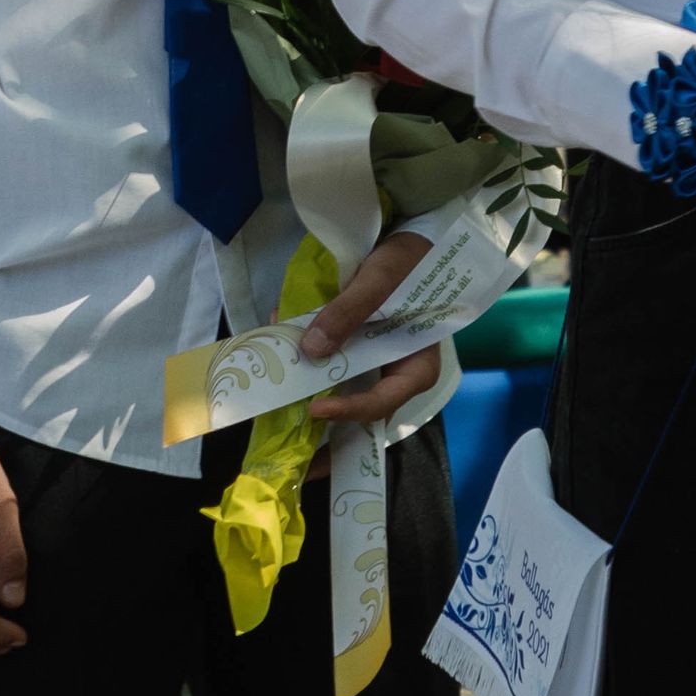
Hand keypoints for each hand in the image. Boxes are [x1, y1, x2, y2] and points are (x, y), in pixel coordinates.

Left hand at [296, 224, 444, 446]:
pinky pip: (332, 368)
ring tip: (279, 423)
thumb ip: (347, 313)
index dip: (350, 410)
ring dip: (311, 400)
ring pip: (343, 394)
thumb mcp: (379, 280)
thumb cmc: (408, 260)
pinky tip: (278, 361)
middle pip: (360, 411)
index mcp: (416, 366)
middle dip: (326, 431)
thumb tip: (311, 349)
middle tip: (295, 458)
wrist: (412, 237)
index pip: (383, 401)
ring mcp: (376, 366)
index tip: (316, 410)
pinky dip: (307, 368)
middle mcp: (396, 374)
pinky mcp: (358, 352)